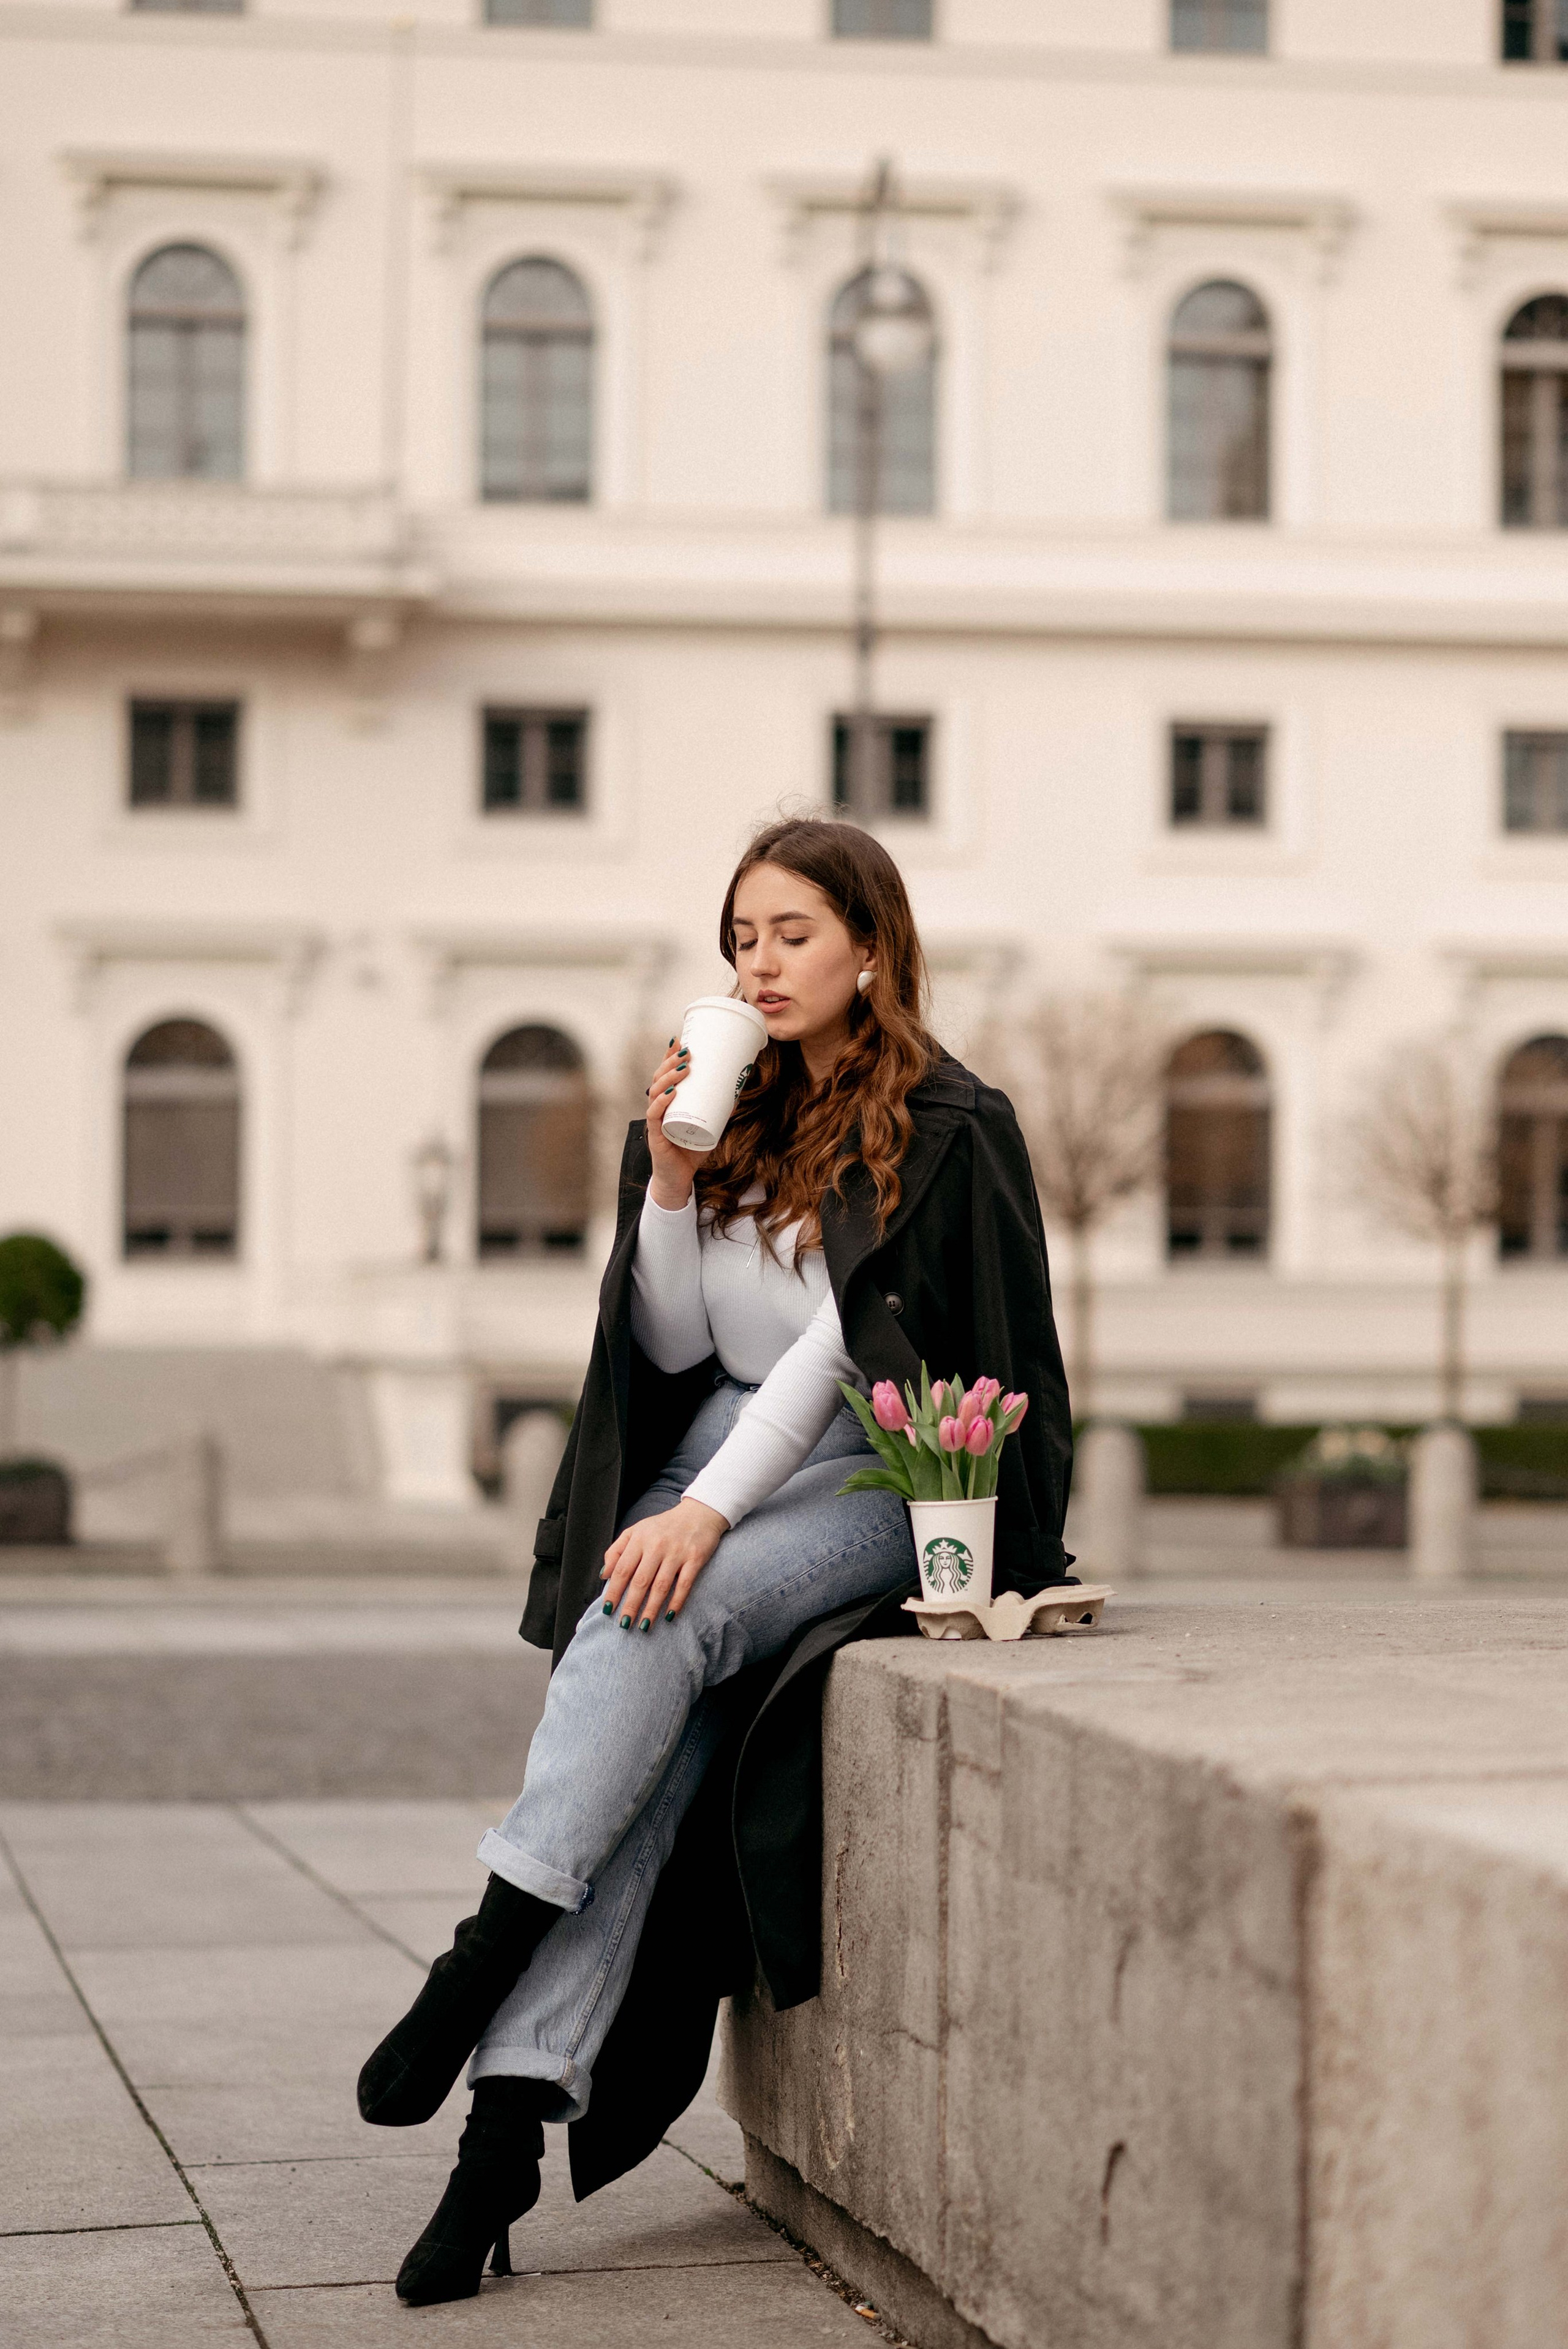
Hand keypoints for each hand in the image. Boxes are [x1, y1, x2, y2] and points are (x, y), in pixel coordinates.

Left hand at [600, 1496, 728, 1629]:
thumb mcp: (636, 1530)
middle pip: (640, 1581)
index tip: (608, 1610)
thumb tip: (603, 1574)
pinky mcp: (695, 1558)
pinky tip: (669, 1616)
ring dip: (651, 1609)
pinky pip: (684, 1584)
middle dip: (631, 1605)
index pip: (622, 1569)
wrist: (699, 1513)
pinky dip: (676, 1602)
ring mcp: (677, 1552)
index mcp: (639, 1539)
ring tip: (643, 1626)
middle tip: (624, 1624)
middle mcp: (656, 1545)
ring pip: (661, 1586)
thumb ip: (616, 1550)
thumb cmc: (663, 1526)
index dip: (613, 1591)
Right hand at [645, 1037, 707, 1209]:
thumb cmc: (691, 1151)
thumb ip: (719, 1112)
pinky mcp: (655, 1136)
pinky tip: (670, 1092)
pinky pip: (654, 1115)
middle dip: (670, 1062)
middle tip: (687, 1051)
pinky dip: (661, 1102)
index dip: (668, 1056)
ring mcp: (655, 1121)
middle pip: (658, 1078)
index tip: (679, 1039)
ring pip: (655, 1092)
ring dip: (668, 1077)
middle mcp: (657, 1108)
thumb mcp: (709, 1127)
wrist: (679, 1180)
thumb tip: (737, 1095)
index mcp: (666, 1103)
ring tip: (683, 1067)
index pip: (664, 1074)